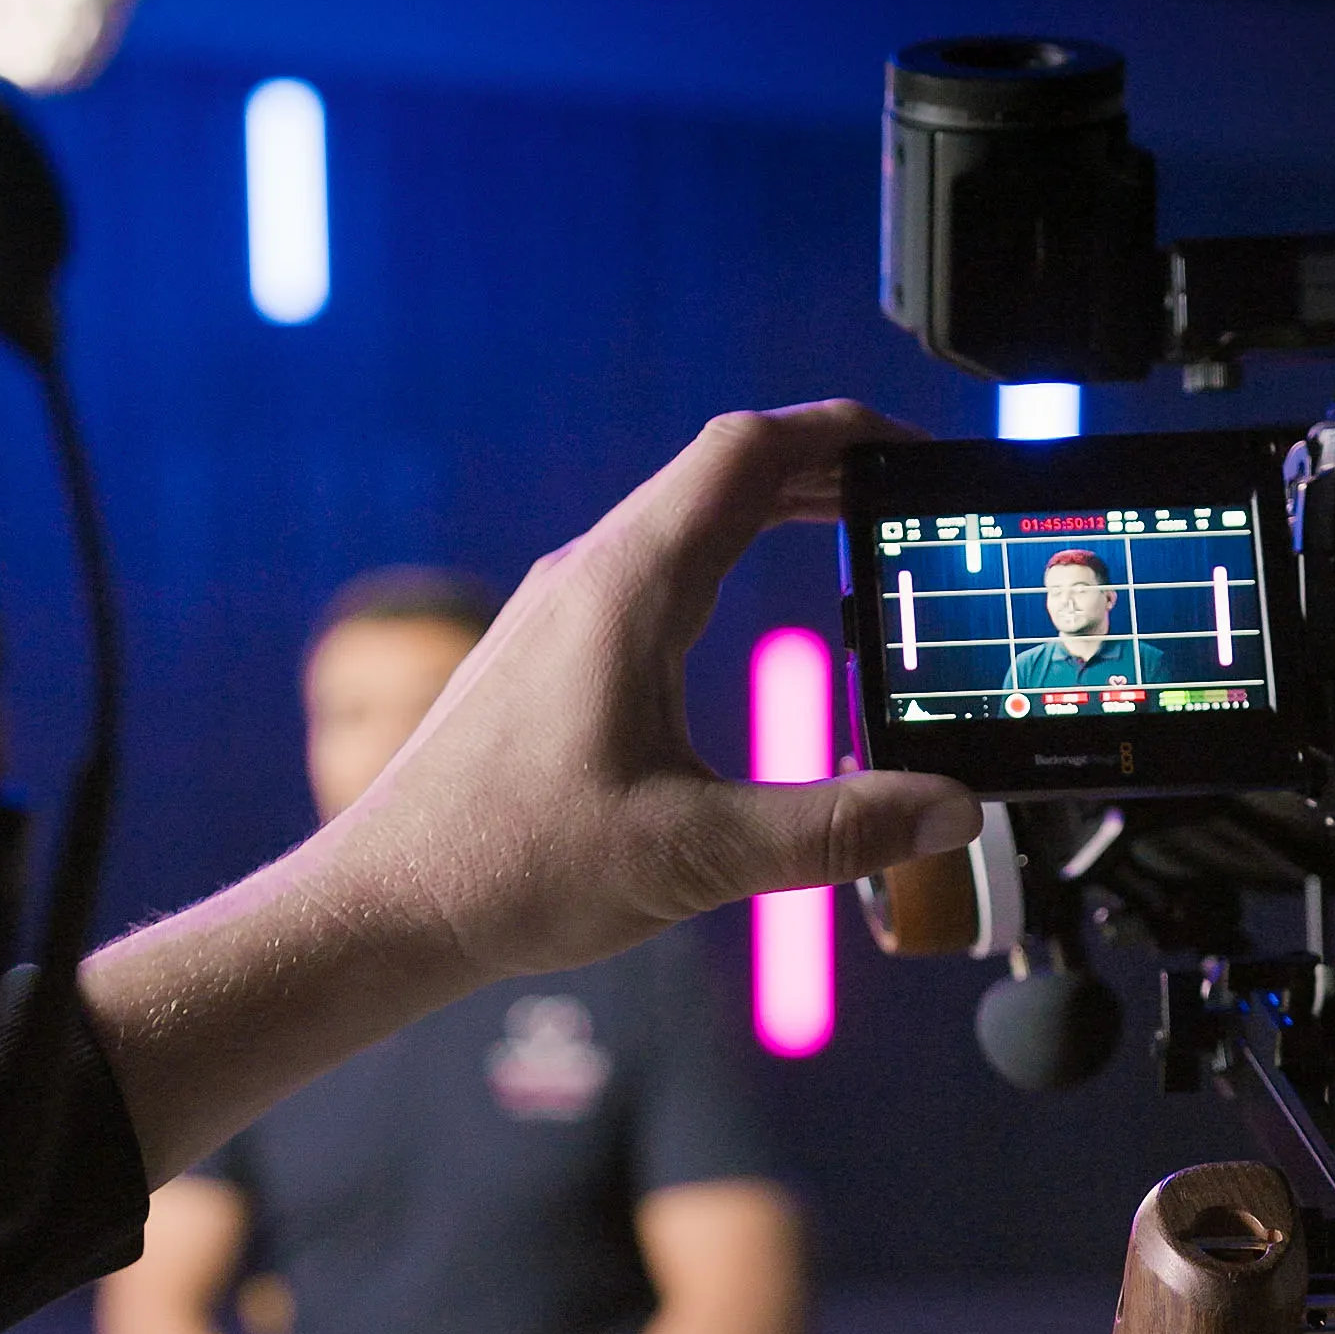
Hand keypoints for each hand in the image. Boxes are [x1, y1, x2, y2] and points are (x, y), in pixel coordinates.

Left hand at [316, 401, 982, 982]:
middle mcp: (588, 577)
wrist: (387, 902)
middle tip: (906, 495)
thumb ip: (834, 831)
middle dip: (825, 468)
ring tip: (846, 533)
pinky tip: (738, 613)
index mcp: (629, 588)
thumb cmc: (512, 867)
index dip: (845, 432)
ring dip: (768, 511)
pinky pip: (647, 569)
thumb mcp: (699, 853)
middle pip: (722, 474)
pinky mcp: (543, 654)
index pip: (751, 451)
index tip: (917, 450)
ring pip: (680, 520)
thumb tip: (947, 811)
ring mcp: (559, 610)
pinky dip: (718, 562)